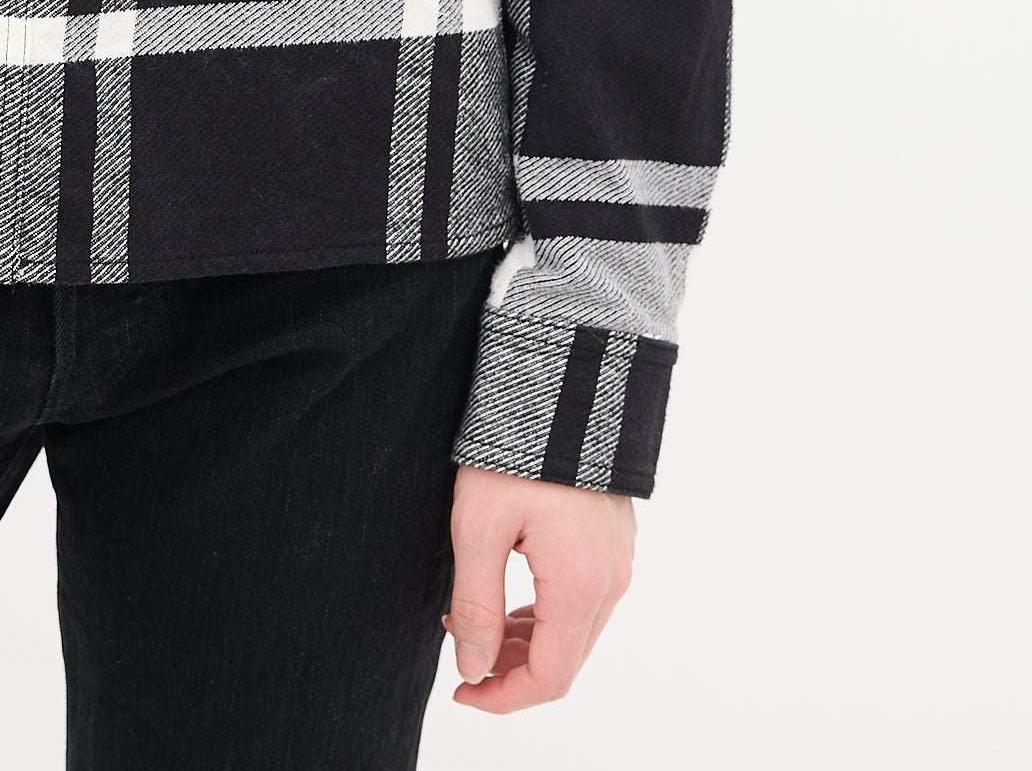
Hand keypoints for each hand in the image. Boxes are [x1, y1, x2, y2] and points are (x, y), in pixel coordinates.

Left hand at [443, 463, 634, 712]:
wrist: (562, 380)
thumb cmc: (515, 448)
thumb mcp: (478, 527)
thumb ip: (477, 606)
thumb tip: (474, 669)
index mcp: (581, 586)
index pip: (550, 678)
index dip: (503, 697)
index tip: (461, 690)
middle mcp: (611, 581)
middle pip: (565, 660)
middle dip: (510, 670)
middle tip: (459, 648)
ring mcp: (618, 559)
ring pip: (575, 632)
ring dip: (525, 641)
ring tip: (470, 618)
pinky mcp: (613, 539)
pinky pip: (583, 599)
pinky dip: (544, 613)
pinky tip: (505, 594)